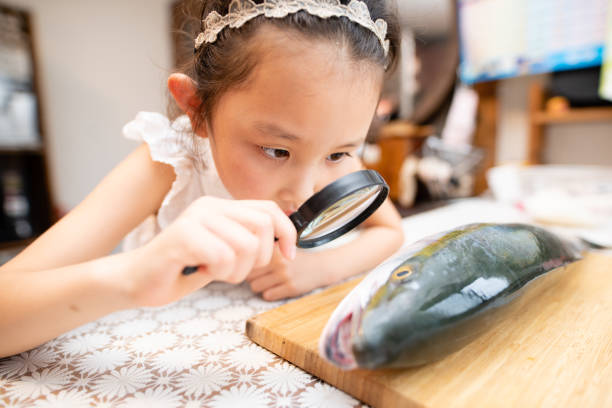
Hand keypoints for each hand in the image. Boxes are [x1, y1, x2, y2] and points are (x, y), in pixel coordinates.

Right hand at [127, 196, 296, 306]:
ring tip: (212, 271)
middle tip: (234, 270)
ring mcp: (196, 218)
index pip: (269, 209)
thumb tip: (284, 241)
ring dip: (235, 271)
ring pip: (246, 245)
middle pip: (263, 226)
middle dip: (259, 258)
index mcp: (220, 207)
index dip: (287, 232)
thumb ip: (247, 242)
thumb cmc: (180, 270)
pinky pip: (223, 257)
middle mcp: (210, 206)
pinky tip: (199, 271)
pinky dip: (217, 273)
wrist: (135, 282)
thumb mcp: (223, 254)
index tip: (288, 256)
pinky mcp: (183, 235)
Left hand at [247, 247, 330, 300]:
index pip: (248, 259)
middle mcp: (279, 261)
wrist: (322, 266)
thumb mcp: (281, 247)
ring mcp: (285, 276)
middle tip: (261, 274)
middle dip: (252, 275)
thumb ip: (263, 250)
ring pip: (255, 286)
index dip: (248, 263)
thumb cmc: (297, 257)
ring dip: (259, 285)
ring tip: (268, 281)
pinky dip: (269, 293)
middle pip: (248, 274)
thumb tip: (241, 259)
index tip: (253, 265)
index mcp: (275, 248)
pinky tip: (276, 287)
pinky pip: (267, 295)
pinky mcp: (291, 288)